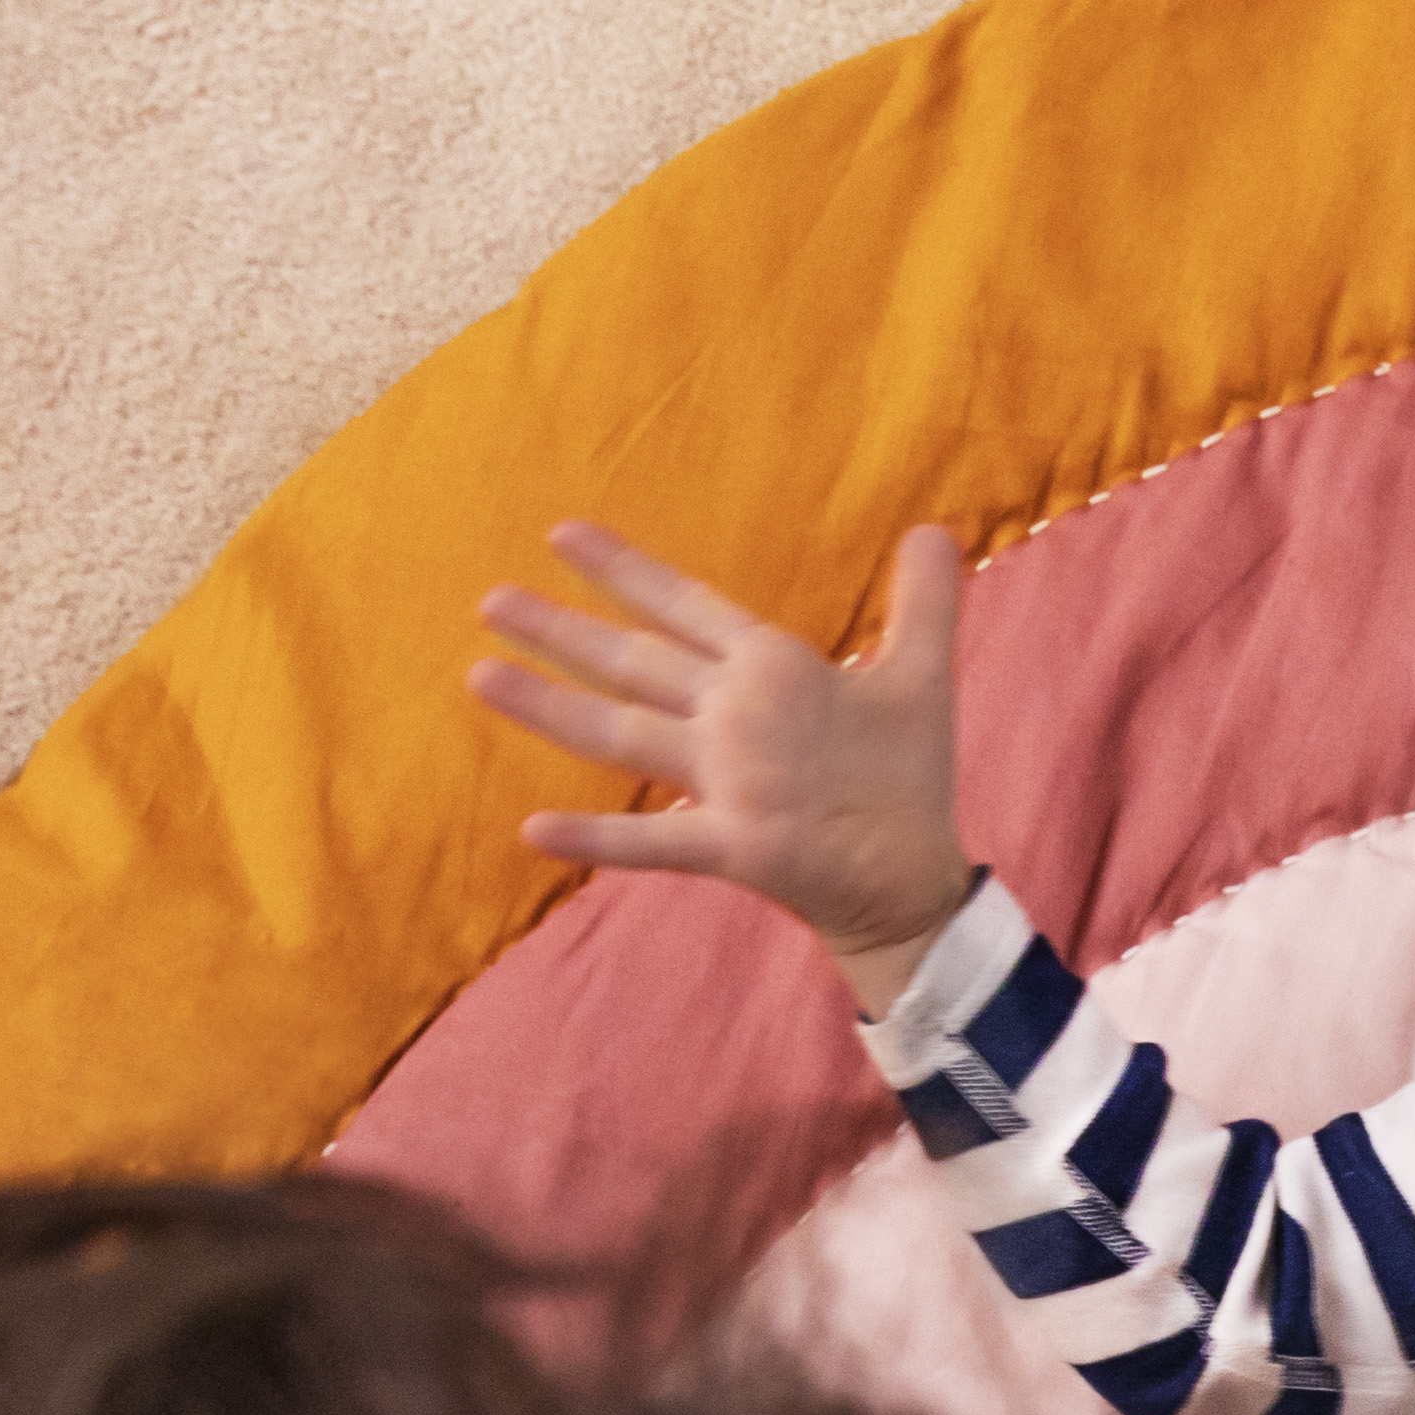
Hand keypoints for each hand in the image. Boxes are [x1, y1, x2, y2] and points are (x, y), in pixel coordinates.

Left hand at [464, 520, 975, 1002]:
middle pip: (634, 662)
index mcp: (777, 667)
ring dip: (547, 707)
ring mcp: (731, 781)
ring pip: (621, 736)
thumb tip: (934, 529)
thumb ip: (921, 603)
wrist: (916, 884)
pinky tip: (532, 829)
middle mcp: (741, 714)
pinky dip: (595, 839)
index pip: (685, 604)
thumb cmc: (910, 778)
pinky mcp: (731, 846)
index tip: (561, 536)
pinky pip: (651, 843)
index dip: (623, 569)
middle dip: (559, 629)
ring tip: (480, 678)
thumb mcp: (925, 677)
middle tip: (489, 601)